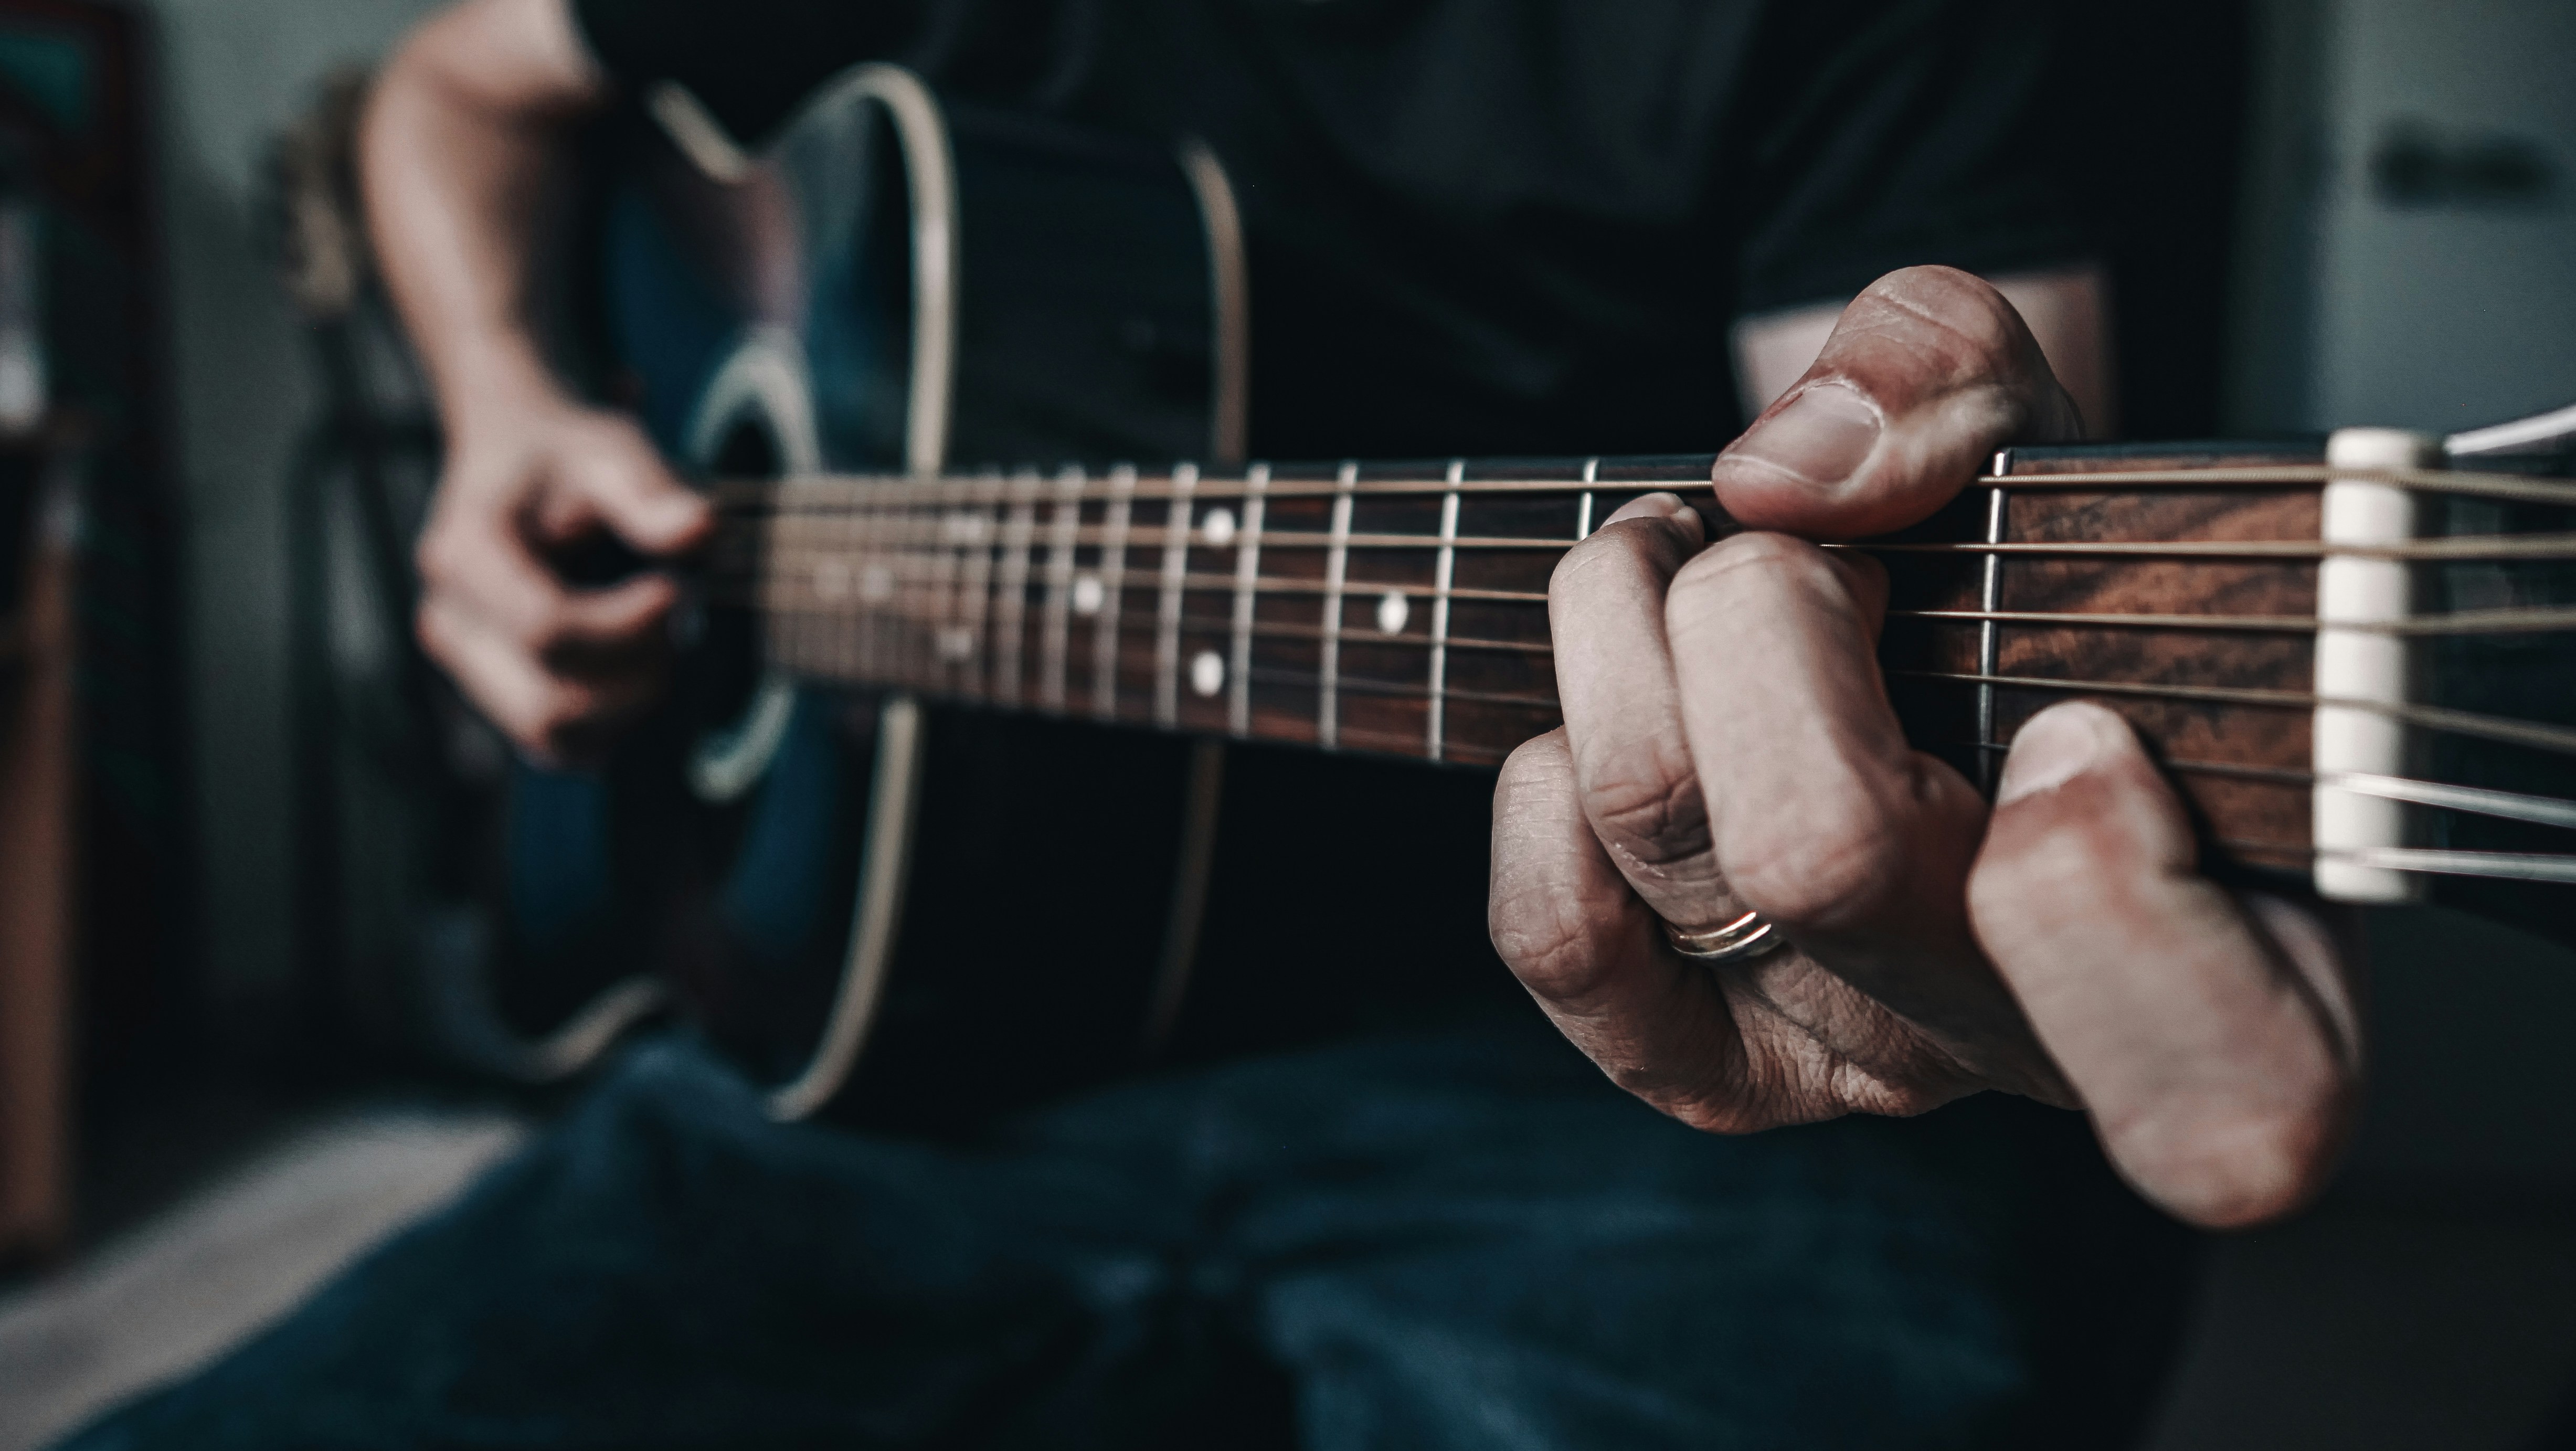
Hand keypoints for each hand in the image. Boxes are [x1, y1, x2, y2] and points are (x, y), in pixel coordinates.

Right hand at [414, 388, 711, 763]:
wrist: (519, 462)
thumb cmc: (565, 458)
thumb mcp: (608, 450)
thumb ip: (649, 491)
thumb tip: (698, 531)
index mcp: (462, 556)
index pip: (546, 630)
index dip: (626, 625)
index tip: (671, 587)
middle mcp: (450, 622)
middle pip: (549, 704)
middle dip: (633, 674)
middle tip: (672, 616)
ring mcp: (469, 668)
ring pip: (555, 738)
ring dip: (629, 704)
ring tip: (658, 638)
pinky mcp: (498, 697)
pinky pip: (560, 746)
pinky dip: (613, 721)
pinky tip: (640, 665)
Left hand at [1488, 267, 2360, 1228]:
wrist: (1909, 631)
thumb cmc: (2006, 540)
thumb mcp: (2021, 402)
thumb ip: (1948, 372)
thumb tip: (1785, 481)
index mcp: (2231, 931)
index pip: (2228, 1084)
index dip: (2111, 898)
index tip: (2073, 726)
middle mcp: (2032, 1035)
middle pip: (1817, 847)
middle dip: (1765, 614)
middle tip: (1806, 553)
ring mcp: (1857, 1057)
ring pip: (1662, 836)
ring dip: (1629, 637)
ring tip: (1684, 564)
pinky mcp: (1711, 1067)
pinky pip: (1560, 937)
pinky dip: (1546, 783)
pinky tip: (1622, 697)